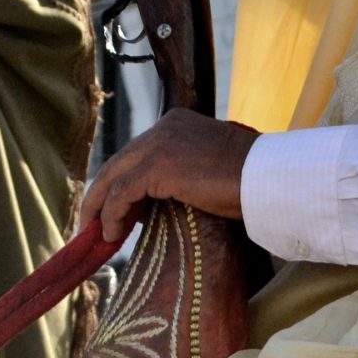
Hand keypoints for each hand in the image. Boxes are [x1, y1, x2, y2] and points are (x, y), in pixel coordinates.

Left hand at [74, 108, 256, 242]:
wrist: (268, 178)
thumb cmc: (252, 180)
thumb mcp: (210, 167)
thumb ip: (182, 173)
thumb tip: (160, 198)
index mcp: (176, 122)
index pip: (136, 153)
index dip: (119, 182)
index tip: (110, 208)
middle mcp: (163, 127)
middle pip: (118, 162)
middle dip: (100, 195)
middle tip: (90, 223)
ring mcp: (158, 143)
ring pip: (113, 178)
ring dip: (100, 209)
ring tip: (95, 235)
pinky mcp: (156, 166)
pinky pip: (122, 194)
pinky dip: (112, 216)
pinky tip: (113, 235)